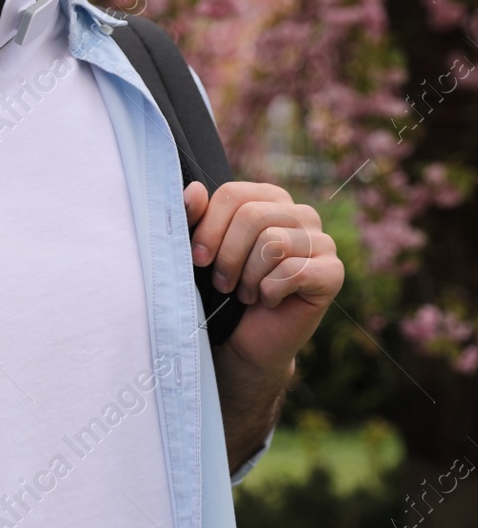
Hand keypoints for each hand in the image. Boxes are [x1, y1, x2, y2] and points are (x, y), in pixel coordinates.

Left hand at [183, 180, 344, 374]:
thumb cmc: (224, 288)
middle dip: (228, 256)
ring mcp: (322, 242)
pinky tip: (269, 300)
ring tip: (246, 292)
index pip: (234, 194)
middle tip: (223, 283)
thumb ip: (196, 217)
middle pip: (252, 216)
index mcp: (269, 198)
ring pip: (273, 243)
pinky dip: (270, 291)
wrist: (245, 338)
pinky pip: (294, 271)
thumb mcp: (203, 250)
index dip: (209, 227)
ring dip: (249, 277)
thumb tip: (194, 190)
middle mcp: (301, 214)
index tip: (198, 257)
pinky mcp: (333, 272)